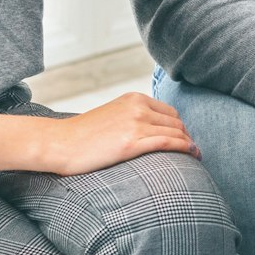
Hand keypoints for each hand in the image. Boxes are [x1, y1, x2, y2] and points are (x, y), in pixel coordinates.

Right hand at [0, 92, 198, 175]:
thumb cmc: (82, 135)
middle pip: (176, 122)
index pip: (169, 112)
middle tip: (192, 151)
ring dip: (189, 144)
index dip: (179, 127)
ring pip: (176, 132)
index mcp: (134, 99)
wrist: (59, 143)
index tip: (183, 140)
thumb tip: (150, 130)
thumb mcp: (112, 115)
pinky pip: (169, 143)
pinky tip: (191, 155)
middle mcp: (138, 107)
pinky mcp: (132, 142)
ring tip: (195, 156)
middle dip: (186, 137)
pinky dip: (184, 148)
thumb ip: (132, 117)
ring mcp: (136, 124)